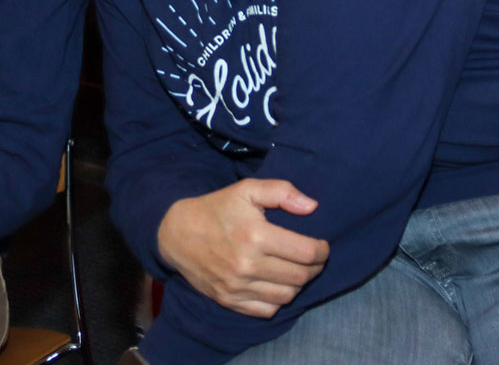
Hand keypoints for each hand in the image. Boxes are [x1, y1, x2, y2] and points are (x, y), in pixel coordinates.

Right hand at [157, 179, 328, 318]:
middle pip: (300, 277)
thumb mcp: (246, 190)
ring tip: (296, 270)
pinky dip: (278, 300)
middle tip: (312, 258)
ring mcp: (237, 286)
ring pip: (287, 296)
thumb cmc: (216, 209)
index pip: (306, 252)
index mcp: (255, 235)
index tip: (321, 245)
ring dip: (298, 284)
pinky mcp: (229, 300)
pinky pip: (267, 310)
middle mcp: (247, 264)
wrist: (176, 233)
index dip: (322, 250)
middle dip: (314, 267)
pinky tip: (276, 284)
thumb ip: (281, 192)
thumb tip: (312, 207)